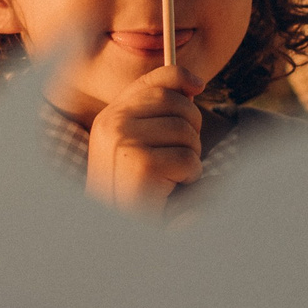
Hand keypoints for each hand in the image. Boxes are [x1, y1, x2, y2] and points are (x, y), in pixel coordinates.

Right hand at [87, 63, 203, 208]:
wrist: (119, 229)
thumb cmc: (137, 189)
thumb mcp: (140, 144)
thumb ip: (158, 112)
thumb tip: (194, 84)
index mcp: (109, 117)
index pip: (153, 80)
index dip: (180, 77)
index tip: (198, 86)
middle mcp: (112, 124)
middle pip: (176, 103)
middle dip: (190, 128)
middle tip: (178, 156)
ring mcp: (124, 143)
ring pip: (186, 132)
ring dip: (190, 156)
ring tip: (170, 175)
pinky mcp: (142, 165)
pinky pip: (188, 159)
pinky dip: (189, 176)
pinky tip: (170, 188)